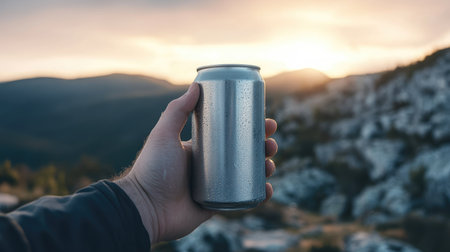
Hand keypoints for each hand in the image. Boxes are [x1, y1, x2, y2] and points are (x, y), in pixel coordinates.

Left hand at [115, 82, 277, 242]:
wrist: (145, 208)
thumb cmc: (153, 169)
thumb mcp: (163, 134)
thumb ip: (177, 110)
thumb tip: (196, 85)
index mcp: (201, 149)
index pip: (231, 134)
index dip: (250, 128)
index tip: (265, 121)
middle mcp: (210, 166)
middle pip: (244, 154)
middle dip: (262, 147)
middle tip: (271, 143)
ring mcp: (215, 186)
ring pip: (247, 175)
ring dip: (264, 169)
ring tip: (270, 165)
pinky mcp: (217, 206)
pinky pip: (243, 199)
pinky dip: (259, 195)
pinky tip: (268, 189)